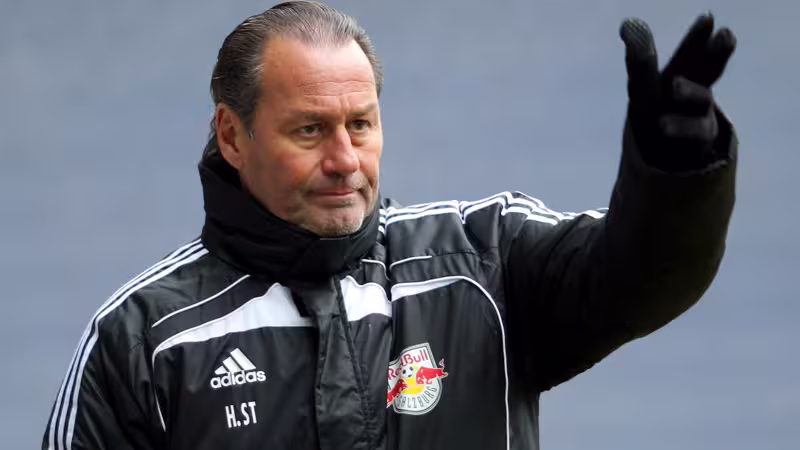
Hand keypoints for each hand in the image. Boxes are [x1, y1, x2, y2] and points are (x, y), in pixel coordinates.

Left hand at [620, 13, 735, 170]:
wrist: (661, 156)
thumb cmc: (653, 111)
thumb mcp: (643, 86)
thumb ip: (640, 60)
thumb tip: (628, 23)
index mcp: (683, 73)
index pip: (691, 51)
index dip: (697, 37)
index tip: (707, 18)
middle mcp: (696, 91)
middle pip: (709, 69)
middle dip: (716, 53)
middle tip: (725, 36)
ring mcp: (701, 117)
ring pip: (700, 100)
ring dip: (690, 92)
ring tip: (675, 86)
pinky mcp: (698, 144)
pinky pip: (692, 134)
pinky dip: (680, 127)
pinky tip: (664, 125)